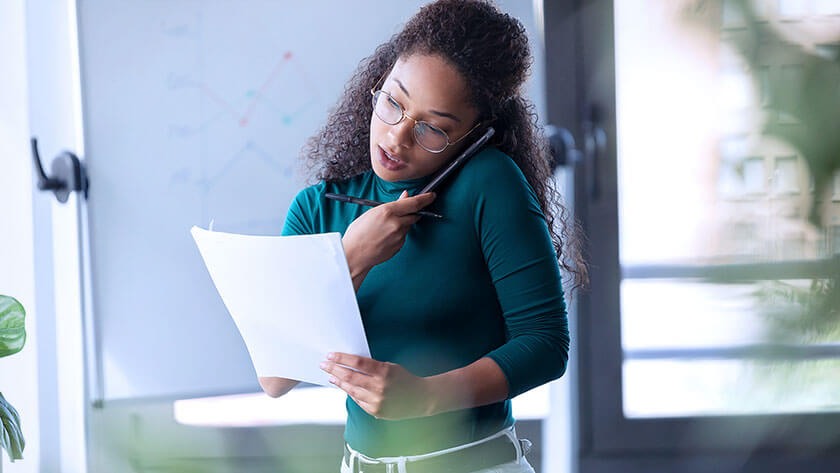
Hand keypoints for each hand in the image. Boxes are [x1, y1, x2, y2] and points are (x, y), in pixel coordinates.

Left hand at [319, 352, 434, 419]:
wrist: (421, 398)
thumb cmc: (405, 380)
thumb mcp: (390, 367)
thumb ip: (372, 366)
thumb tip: (350, 363)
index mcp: (384, 372)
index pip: (357, 362)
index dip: (342, 358)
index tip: (331, 355)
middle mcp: (379, 387)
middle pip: (350, 376)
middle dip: (334, 369)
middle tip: (324, 364)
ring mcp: (377, 401)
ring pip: (351, 390)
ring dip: (339, 382)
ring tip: (331, 375)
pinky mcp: (376, 411)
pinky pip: (358, 401)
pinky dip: (350, 393)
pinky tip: (344, 387)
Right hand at [342, 190, 435, 271]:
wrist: (354, 255)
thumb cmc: (358, 233)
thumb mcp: (372, 213)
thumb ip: (393, 204)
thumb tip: (406, 196)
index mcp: (388, 211)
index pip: (413, 203)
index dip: (425, 198)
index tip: (431, 195)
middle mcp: (396, 223)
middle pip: (414, 215)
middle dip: (412, 213)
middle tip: (401, 213)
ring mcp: (399, 236)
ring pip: (407, 226)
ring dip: (402, 224)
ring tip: (384, 228)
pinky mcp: (399, 246)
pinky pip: (403, 236)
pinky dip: (397, 234)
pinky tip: (384, 237)